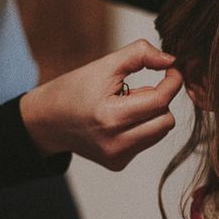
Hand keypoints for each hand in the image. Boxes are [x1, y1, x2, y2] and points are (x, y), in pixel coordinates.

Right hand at [20, 39, 182, 170]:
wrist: (45, 121)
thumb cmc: (74, 89)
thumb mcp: (105, 65)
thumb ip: (140, 55)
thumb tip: (171, 60)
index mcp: (110, 117)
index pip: (160, 101)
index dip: (172, 82)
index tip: (172, 69)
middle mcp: (115, 144)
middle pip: (166, 120)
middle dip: (161, 99)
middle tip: (142, 88)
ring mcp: (117, 157)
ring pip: (161, 131)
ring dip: (154, 113)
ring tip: (127, 104)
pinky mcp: (118, 164)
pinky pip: (148, 141)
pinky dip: (144, 126)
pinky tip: (121, 119)